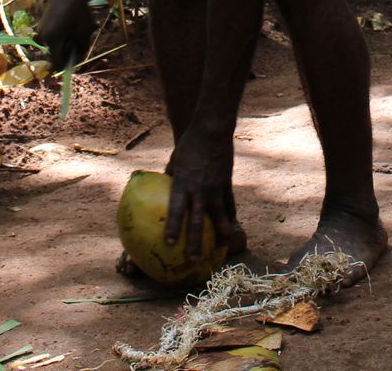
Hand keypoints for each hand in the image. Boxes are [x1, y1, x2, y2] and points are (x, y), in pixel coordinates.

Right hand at [36, 0, 93, 70]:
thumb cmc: (78, 8)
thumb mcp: (85, 30)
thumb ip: (82, 47)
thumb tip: (78, 57)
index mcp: (53, 40)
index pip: (56, 64)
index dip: (68, 64)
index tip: (78, 56)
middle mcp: (43, 38)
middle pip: (56, 54)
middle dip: (68, 51)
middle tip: (80, 40)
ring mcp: (41, 31)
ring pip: (54, 45)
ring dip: (65, 43)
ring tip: (76, 31)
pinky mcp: (42, 25)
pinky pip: (52, 37)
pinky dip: (61, 36)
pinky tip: (70, 25)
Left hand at [163, 128, 235, 260]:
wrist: (212, 132)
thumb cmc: (189, 146)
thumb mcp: (175, 162)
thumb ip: (171, 179)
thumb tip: (161, 191)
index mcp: (183, 184)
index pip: (177, 210)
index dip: (174, 227)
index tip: (170, 244)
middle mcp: (200, 190)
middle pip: (198, 221)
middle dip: (196, 242)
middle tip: (193, 259)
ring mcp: (216, 188)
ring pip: (220, 217)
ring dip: (220, 235)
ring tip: (221, 250)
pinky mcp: (227, 185)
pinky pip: (229, 205)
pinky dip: (229, 217)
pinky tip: (230, 228)